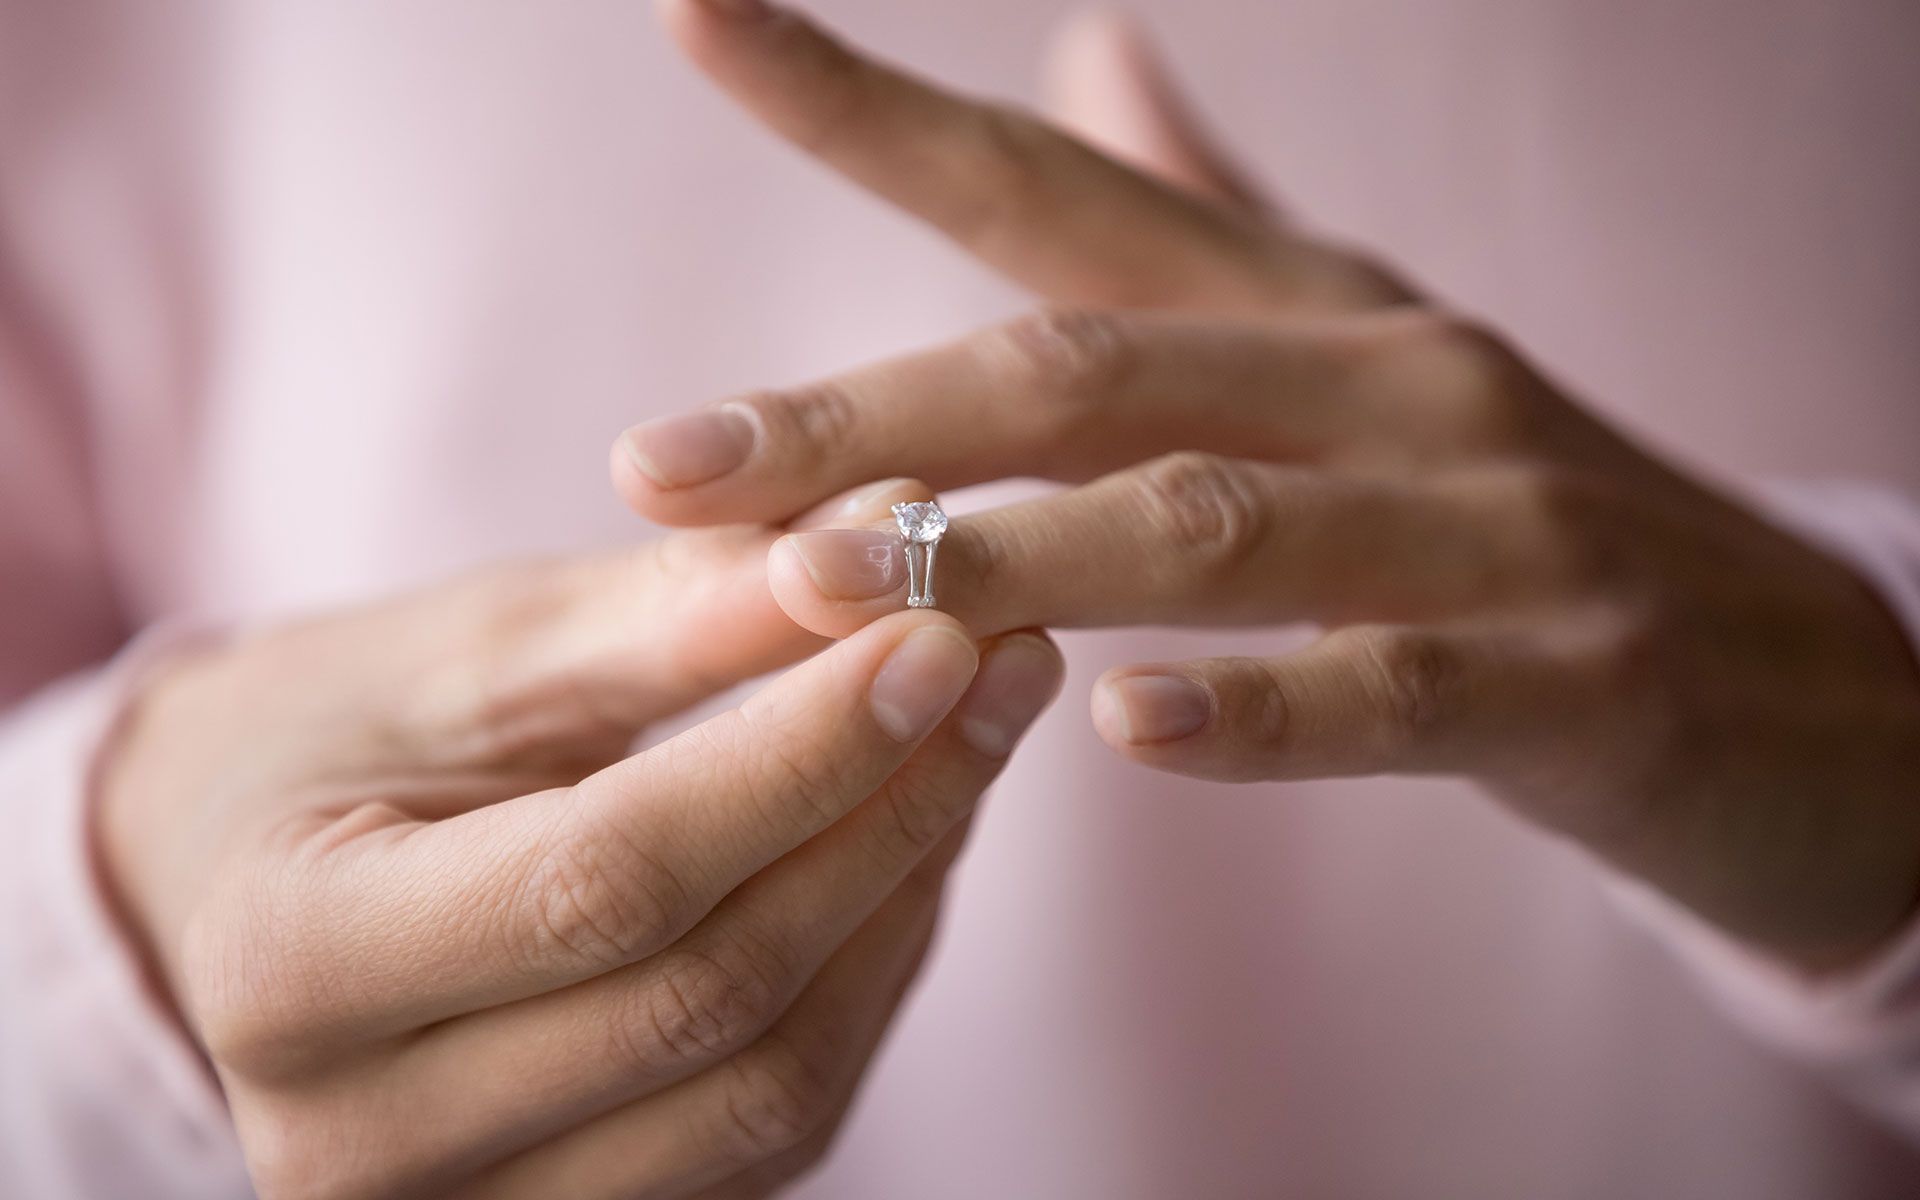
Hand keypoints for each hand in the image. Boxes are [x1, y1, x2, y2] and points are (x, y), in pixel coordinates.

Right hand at [99, 485, 1064, 1199]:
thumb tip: (887, 541)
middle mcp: (364, 1142)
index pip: (606, 880)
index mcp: (292, 969)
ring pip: (773, 1085)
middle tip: (997, 658)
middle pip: (710, 996)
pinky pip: (774, 1119)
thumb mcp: (462, 652)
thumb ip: (668, 615)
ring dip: (901, 896)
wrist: (231, 885)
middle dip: (885, 812)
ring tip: (973, 732)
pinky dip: (866, 973)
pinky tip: (907, 837)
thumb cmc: (324, 739)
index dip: (800, 757)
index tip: (941, 627)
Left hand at [623, 0, 1919, 972]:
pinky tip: (1121, 720)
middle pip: (1089, 367)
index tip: (697, 21)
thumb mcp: (1366, 356)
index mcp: (1313, 309)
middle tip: (669, 466)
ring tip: (822, 587)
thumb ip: (1215, 220)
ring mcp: (1501, 524)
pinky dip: (1258, 708)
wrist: (1821, 684)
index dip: (869, 107)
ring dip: (1013, 551)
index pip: (1057, 192)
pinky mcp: (1586, 680)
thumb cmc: (1529, 524)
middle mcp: (1395, 380)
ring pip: (1218, 520)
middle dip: (867, 413)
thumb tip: (1084, 57)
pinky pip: (1395, 688)